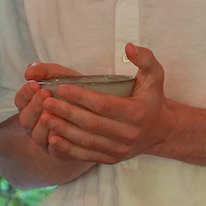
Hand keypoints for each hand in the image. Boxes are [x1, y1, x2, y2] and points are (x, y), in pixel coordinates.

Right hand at [15, 62, 80, 148]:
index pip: (20, 101)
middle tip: (45, 94)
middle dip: (34, 106)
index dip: (25, 93)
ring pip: (37, 136)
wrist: (100, 115)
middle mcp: (35, 125)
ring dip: (43, 124)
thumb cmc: (77, 92)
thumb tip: (29, 71)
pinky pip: (54, 151)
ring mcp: (45, 141)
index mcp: (32, 106)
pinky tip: (59, 133)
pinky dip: (56, 143)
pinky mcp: (59, 154)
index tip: (35, 84)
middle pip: (25, 119)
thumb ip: (46, 71)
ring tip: (52, 111)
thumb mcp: (63, 78)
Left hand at [36, 44, 173, 165]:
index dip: (81, 97)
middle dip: (66, 113)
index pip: (103, 105)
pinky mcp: (112, 158)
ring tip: (44, 117)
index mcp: (136, 113)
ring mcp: (119, 149)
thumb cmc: (152, 98)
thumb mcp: (155, 75)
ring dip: (63, 130)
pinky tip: (52, 138)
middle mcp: (128, 134)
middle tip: (46, 101)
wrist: (161, 131)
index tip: (61, 88)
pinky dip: (68, 148)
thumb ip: (144, 59)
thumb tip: (129, 47)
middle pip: (91, 124)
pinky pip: (86, 155)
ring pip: (86, 141)